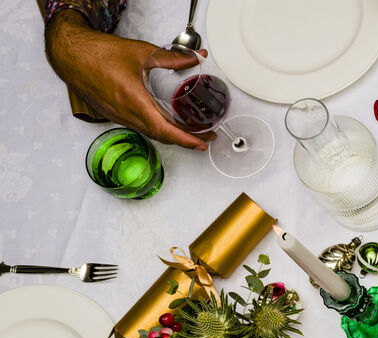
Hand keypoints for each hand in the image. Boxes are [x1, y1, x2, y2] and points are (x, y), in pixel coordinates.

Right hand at [44, 11, 211, 150]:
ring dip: (172, 135)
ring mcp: (119, 116)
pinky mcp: (114, 115)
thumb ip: (172, 58)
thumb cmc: (98, 54)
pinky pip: (140, 126)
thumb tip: (195, 58)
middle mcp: (125, 113)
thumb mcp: (141, 53)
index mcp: (133, 101)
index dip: (186, 140)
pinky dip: (156, 128)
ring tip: (191, 131)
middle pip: (161, 135)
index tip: (202, 143)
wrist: (71, 55)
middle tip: (206, 136)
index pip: (164, 129)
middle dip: (186, 140)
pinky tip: (166, 122)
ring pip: (150, 132)